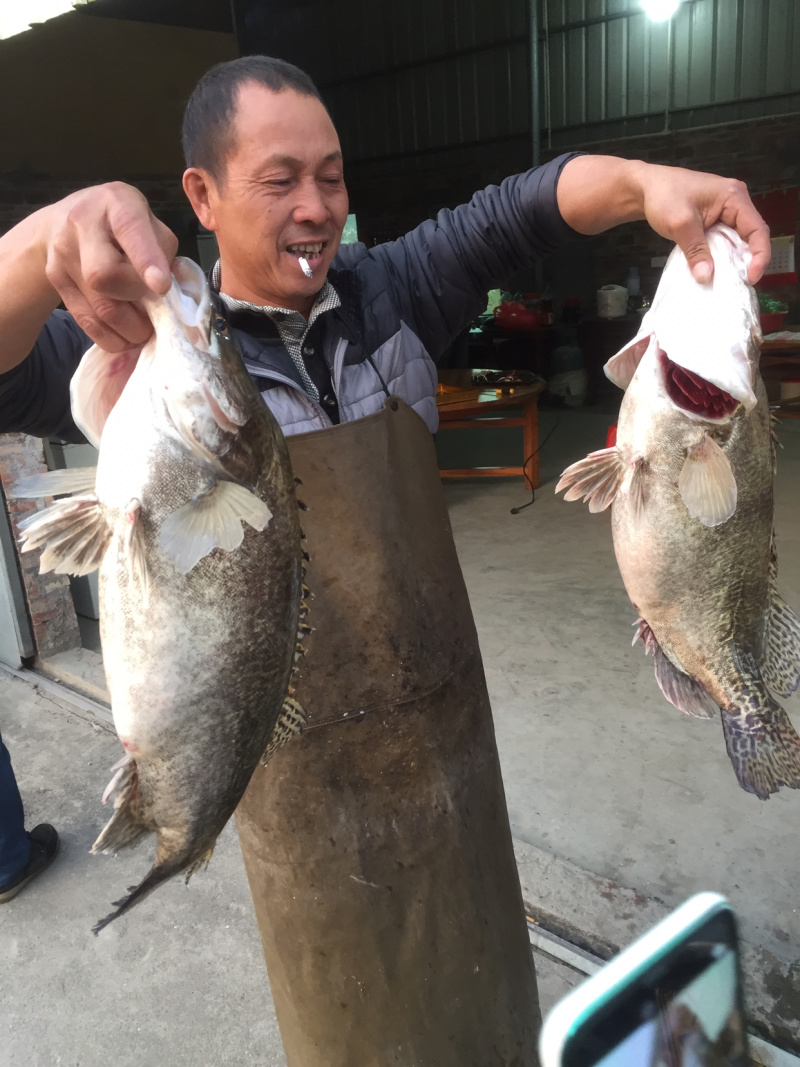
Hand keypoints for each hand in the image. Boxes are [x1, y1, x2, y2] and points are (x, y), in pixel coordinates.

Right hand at [43, 183, 178, 350]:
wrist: (66, 221)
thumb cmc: (121, 224)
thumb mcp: (148, 222)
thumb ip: (163, 251)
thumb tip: (170, 294)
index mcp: (116, 203)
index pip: (130, 230)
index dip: (147, 261)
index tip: (161, 287)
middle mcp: (83, 224)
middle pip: (105, 275)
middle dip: (136, 299)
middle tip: (152, 309)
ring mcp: (64, 252)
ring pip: (98, 306)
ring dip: (128, 328)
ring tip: (144, 332)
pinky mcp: (56, 279)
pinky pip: (86, 320)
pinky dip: (110, 337)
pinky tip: (125, 338)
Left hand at [636, 163, 770, 284]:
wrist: (646, 188)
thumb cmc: (664, 196)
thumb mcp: (681, 224)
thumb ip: (695, 250)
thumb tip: (706, 277)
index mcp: (734, 197)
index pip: (757, 229)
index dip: (760, 255)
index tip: (752, 277)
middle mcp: (735, 202)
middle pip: (751, 236)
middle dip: (748, 260)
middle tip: (741, 283)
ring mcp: (726, 211)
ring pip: (737, 241)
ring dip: (734, 260)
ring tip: (729, 281)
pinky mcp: (715, 220)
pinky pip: (724, 241)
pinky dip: (721, 256)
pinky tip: (716, 271)